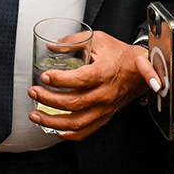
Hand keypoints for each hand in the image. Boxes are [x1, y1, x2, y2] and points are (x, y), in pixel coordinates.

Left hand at [28, 30, 158, 140]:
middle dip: (49, 99)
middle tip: (33, 92)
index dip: (60, 80)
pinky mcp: (104, 117)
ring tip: (35, 115)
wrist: (140, 71)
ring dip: (53, 121)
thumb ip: (73, 42)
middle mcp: (105, 94)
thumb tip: (50, 46)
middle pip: (75, 103)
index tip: (44, 77)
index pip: (80, 80)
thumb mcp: (98, 39)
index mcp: (104, 73)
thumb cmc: (119, 54)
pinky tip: (53, 129)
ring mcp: (105, 109)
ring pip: (77, 122)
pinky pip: (85, 132)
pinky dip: (68, 134)